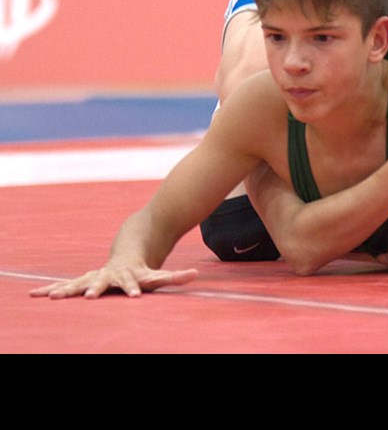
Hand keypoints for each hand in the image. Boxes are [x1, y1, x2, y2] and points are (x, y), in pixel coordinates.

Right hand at [29, 264, 198, 298]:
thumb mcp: (159, 274)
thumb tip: (195, 275)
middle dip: (95, 289)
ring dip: (66, 290)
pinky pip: (67, 286)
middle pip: (102, 283)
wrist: (128, 248)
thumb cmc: (144, 269)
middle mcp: (110, 275)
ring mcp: (95, 277)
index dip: (134, 288)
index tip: (135, 297)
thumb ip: (176, 276)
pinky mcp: (84, 280)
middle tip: (89, 297)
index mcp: (129, 274)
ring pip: (79, 283)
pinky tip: (36, 295)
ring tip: (51, 297)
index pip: (134, 282)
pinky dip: (52, 290)